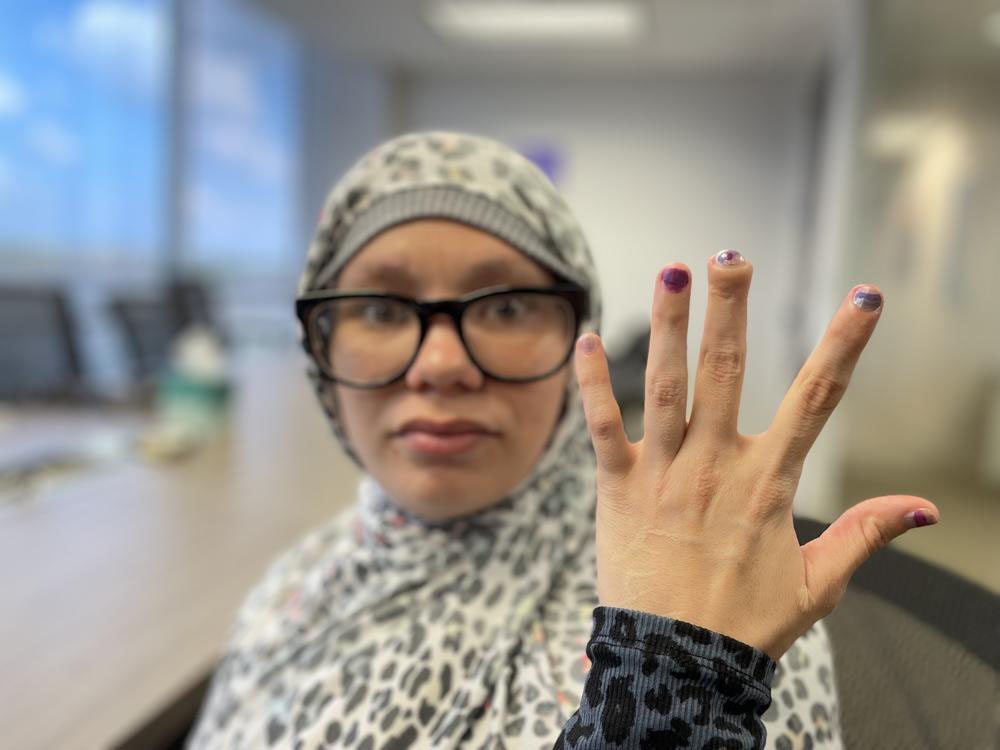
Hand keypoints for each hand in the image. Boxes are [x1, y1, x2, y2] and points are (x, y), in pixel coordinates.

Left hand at [574, 251, 939, 661]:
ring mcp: (662, 473)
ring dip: (669, 326)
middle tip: (733, 256)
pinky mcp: (616, 488)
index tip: (865, 296)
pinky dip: (592, 383)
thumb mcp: (817, 584)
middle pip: (727, 373)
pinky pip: (601, 426)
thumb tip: (924, 507)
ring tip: (672, 271)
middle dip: (731, 310)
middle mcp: (715, 465)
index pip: (818, 400)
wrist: (674, 664)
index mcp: (768, 482)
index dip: (844, 345)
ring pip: (666, 386)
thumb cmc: (744, 625)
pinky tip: (586, 338)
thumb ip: (866, 535)